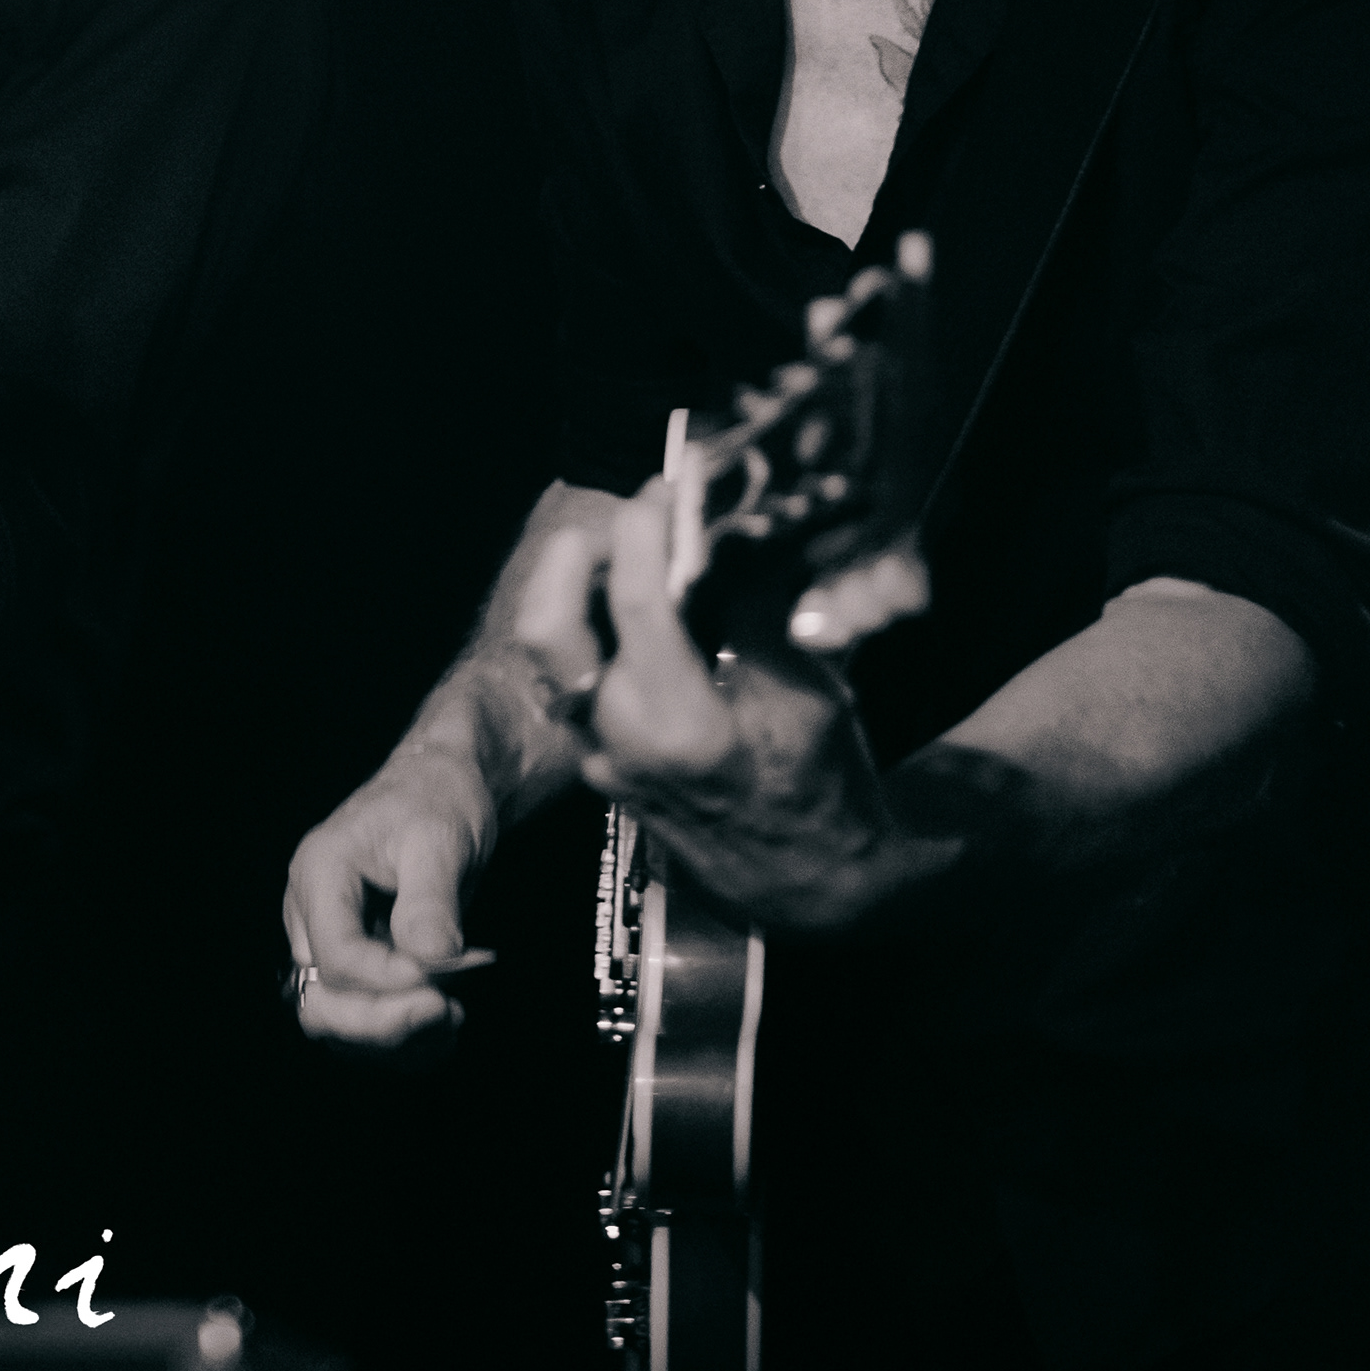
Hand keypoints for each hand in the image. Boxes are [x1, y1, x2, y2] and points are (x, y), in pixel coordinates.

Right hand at [280, 750, 502, 1053]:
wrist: (442, 789)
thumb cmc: (437, 800)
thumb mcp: (440, 838)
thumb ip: (430, 900)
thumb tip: (429, 959)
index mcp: (319, 873)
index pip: (337, 955)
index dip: (389, 981)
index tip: (446, 983)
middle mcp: (310, 915)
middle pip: (321, 1004)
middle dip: (383, 1023)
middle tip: (447, 1013)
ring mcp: (326, 945)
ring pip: (339, 1025)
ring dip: (396, 1040)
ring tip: (453, 1019)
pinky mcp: (352, 966)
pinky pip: (362, 1023)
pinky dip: (402, 1040)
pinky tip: (445, 1024)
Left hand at [524, 486, 941, 934]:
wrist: (804, 882)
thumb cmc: (822, 788)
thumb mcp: (809, 692)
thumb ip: (755, 611)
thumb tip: (730, 529)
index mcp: (681, 726)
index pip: (634, 600)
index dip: (646, 527)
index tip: (667, 488)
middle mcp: (621, 742)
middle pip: (546, 625)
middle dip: (575, 553)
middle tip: (628, 521)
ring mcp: (598, 757)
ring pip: (547, 652)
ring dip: (575, 589)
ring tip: (631, 556)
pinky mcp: (594, 762)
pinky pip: (570, 679)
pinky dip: (592, 629)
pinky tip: (639, 609)